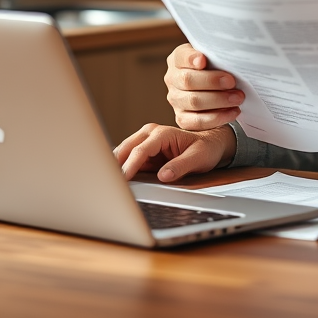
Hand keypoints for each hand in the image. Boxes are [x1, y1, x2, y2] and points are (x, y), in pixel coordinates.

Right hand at [114, 123, 235, 181]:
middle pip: (125, 149)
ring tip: (107, 183)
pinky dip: (120, 168)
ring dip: (115, 166)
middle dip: (115, 164)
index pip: (140, 150)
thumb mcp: (198, 158)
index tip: (122, 179)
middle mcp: (150, 134)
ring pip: (123, 153)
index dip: (130, 166)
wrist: (210, 144)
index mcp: (162, 134)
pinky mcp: (143, 151)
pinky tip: (115, 179)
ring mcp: (145, 141)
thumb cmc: (205, 149)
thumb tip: (163, 176)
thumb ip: (180, 166)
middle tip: (107, 183)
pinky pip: (127, 159)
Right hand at [165, 44, 243, 129]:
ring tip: (238, 98)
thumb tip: (229, 56)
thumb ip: (216, 54)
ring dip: (219, 100)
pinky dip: (218, 117)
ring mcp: (176, 100)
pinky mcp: (182, 119)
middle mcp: (172, 79)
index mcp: (177, 60)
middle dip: (212, 81)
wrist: (217, 89)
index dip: (191, 58)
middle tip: (232, 82)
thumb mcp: (214, 57)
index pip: (181, 57)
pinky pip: (198, 121)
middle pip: (187, 80)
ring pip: (194, 102)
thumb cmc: (217, 68)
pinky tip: (233, 111)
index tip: (203, 60)